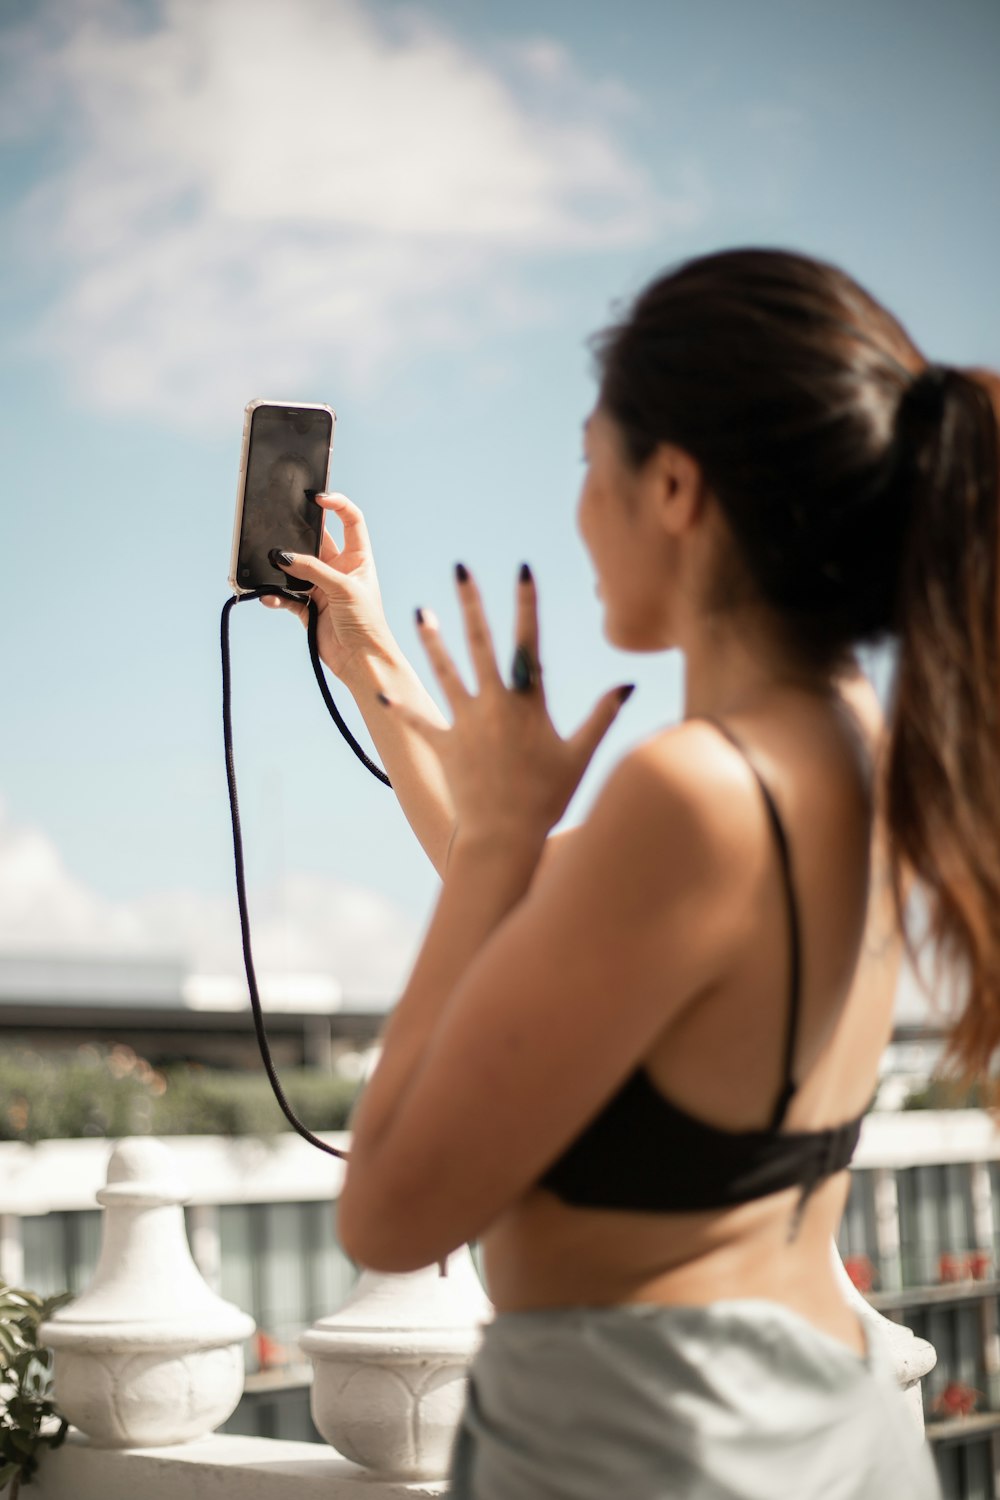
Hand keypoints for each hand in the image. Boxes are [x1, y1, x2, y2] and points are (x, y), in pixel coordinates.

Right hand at [261, 493, 393, 678]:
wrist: (362, 661)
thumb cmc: (366, 623)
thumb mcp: (343, 589)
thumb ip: (313, 569)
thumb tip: (282, 556)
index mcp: (358, 558)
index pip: (350, 520)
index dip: (337, 504)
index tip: (317, 498)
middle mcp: (339, 569)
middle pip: (316, 541)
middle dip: (298, 535)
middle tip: (282, 528)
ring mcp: (322, 587)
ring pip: (296, 568)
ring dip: (283, 568)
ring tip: (271, 565)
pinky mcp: (308, 607)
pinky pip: (286, 595)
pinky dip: (276, 596)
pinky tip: (269, 597)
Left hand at [378, 564, 633, 847]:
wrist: (505, 836)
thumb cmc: (549, 798)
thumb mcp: (581, 755)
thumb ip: (603, 715)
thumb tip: (628, 683)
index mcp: (527, 702)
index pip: (528, 641)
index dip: (525, 602)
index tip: (522, 569)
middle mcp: (493, 704)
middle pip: (480, 644)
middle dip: (471, 603)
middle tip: (460, 569)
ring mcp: (465, 724)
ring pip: (446, 672)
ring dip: (433, 641)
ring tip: (421, 613)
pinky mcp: (444, 746)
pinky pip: (419, 721)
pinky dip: (402, 707)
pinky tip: (383, 689)